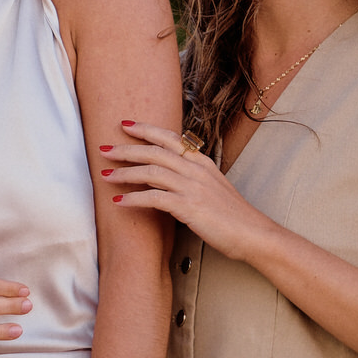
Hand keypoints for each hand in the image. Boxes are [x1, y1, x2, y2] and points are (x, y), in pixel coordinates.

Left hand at [99, 119, 273, 260]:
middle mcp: (196, 170)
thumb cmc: (232, 216)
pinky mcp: (189, 207)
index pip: (170, 138)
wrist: (253, 234)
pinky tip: (119, 201)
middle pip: (154, 151)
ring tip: (105, 175)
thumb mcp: (212, 188)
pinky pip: (154, 198)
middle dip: (126, 149)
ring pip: (151, 172)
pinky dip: (133, 199)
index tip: (125, 124)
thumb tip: (166, 177)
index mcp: (202, 162)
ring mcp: (192, 187)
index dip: (145, 130)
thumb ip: (191, 178)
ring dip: (124, 173)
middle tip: (104, 148)